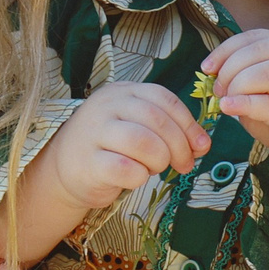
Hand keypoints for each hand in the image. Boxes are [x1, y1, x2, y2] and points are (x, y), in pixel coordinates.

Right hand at [31, 81, 213, 213]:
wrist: (65, 168)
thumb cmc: (110, 146)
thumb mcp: (138, 126)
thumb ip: (169, 129)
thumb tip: (203, 144)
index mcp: (122, 92)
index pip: (164, 98)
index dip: (188, 123)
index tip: (200, 146)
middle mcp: (106, 106)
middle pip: (156, 119)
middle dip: (179, 146)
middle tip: (183, 164)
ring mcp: (93, 133)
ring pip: (142, 142)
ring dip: (159, 160)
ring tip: (154, 168)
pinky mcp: (88, 163)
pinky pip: (125, 169)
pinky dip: (139, 176)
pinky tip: (135, 177)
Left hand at [204, 30, 268, 180]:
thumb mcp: (266, 94)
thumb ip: (247, 80)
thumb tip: (214, 75)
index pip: (259, 37)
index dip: (228, 48)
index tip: (208, 67)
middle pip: (261, 50)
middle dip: (230, 67)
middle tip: (217, 88)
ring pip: (267, 72)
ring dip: (238, 83)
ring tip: (225, 99)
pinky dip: (243, 103)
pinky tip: (228, 108)